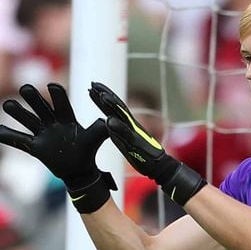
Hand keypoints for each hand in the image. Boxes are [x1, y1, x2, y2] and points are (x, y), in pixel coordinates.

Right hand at [0, 83, 115, 212]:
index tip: (52, 86)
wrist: (79, 170)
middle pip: (41, 107)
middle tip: (25, 88)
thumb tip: (109, 122)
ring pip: (28, 120)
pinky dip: (9, 136)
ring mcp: (42, 134)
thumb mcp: (95, 139)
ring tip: (7, 104)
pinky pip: (20, 140)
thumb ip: (100, 130)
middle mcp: (52, 122)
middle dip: (33, 98)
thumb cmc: (87, 151)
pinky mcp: (35, 147)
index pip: (61, 104)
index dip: (57, 96)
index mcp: (67, 118)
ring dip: (18, 112)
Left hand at [88, 82, 205, 205]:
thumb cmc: (141, 153)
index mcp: (126, 124)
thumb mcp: (125, 139)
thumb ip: (117, 129)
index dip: (103, 96)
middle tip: (92, 84)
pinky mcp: (136, 142)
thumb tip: (106, 121)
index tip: (92, 87)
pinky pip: (126, 133)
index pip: (113, 107)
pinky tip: (108, 120)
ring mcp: (133, 132)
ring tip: (101, 95)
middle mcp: (130, 124)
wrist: (158, 165)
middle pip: (117, 105)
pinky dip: (117, 126)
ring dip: (111, 105)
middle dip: (105, 94)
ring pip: (122, 115)